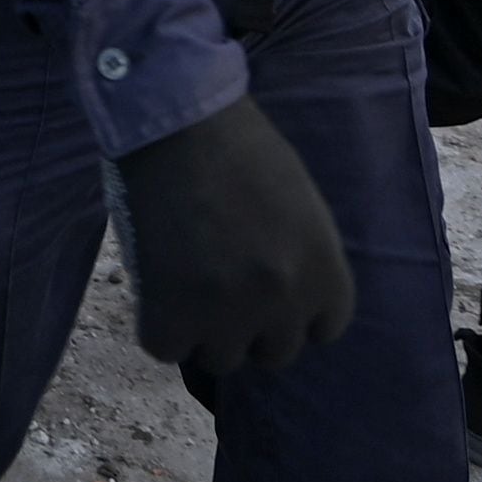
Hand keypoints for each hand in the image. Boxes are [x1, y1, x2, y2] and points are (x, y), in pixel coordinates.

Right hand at [106, 98, 356, 377]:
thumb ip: (303, 258)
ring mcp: (228, 313)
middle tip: (222, 287)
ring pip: (220, 360)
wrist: (179, 121)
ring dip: (203, 330)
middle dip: (251, 326)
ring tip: (185, 284)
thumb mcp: (302, 206)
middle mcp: (284, 301)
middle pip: (275, 353)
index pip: (325, 328)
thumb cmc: (242, 146)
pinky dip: (157, 324)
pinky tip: (156, 286)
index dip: (294, 312)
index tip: (270, 292)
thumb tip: (289, 300)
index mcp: (325, 272)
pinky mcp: (171, 314)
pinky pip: (166, 348)